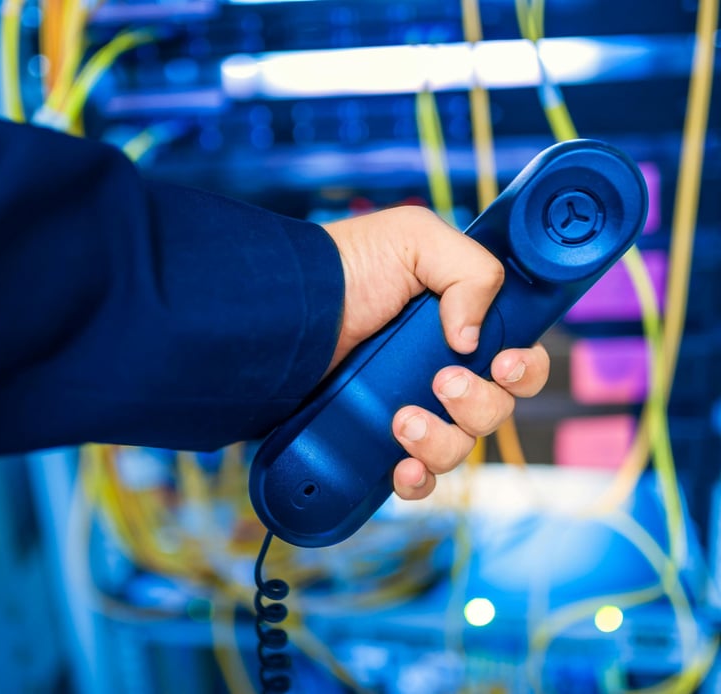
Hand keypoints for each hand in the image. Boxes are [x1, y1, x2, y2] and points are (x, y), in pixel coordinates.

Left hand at [323, 205, 549, 499]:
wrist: (285, 308)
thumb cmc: (346, 266)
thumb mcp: (414, 239)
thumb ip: (471, 271)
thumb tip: (472, 339)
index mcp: (462, 329)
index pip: (517, 362)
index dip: (523, 370)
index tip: (502, 365)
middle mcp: (441, 371)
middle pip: (495, 411)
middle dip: (477, 403)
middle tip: (441, 381)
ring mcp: (411, 408)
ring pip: (459, 448)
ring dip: (441, 441)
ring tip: (401, 419)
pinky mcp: (378, 439)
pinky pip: (416, 477)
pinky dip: (417, 480)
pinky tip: (400, 467)